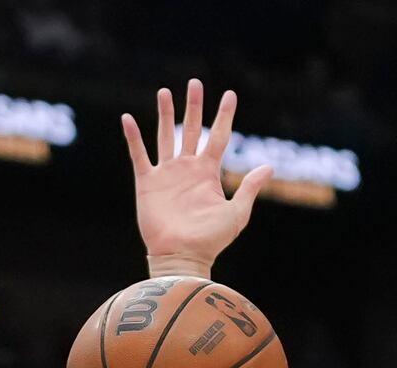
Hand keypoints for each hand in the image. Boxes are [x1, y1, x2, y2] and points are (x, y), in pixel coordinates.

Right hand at [122, 79, 273, 278]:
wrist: (183, 256)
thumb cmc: (211, 240)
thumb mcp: (237, 213)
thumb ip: (250, 188)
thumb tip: (269, 166)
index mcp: (208, 173)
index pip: (219, 137)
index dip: (225, 116)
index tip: (230, 95)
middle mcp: (187, 169)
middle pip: (191, 129)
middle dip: (193, 106)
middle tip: (195, 83)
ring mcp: (167, 174)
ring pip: (165, 136)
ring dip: (165, 114)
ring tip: (164, 92)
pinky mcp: (147, 183)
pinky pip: (139, 155)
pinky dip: (133, 137)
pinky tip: (128, 119)